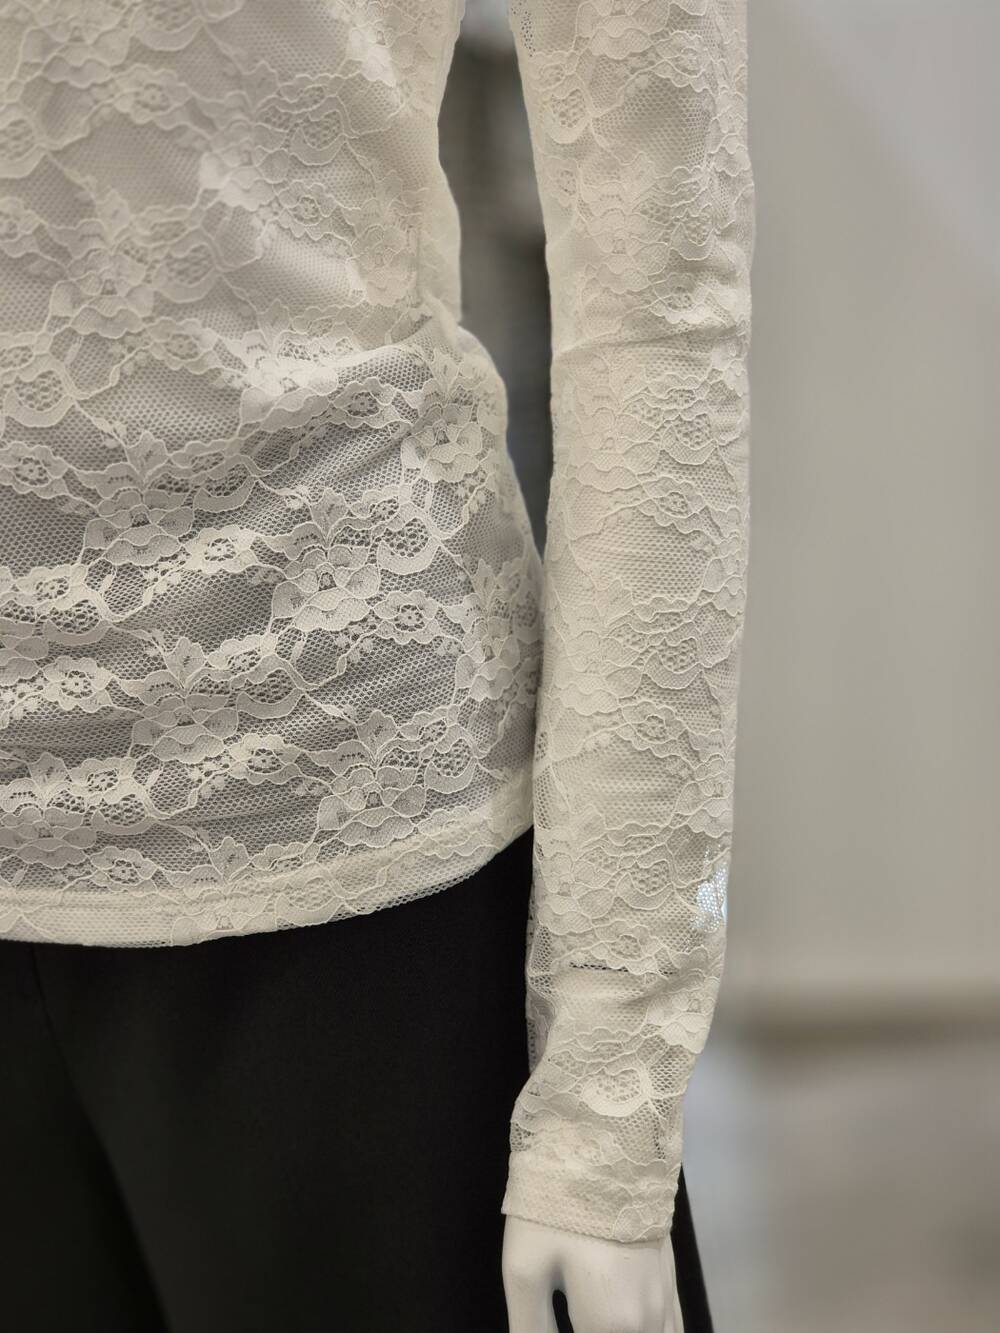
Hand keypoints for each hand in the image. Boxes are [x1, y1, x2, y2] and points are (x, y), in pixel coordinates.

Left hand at [502, 1215, 682, 1332]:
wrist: (605, 1133)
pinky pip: (672, 1327)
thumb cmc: (559, 1202)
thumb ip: (531, 1330)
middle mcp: (650, 1319)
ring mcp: (666, 1295)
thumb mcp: (525, 1270)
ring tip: (590, 1319)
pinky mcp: (669, 1273)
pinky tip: (622, 1324)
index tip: (547, 1327)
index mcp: (614, 1325)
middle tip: (568, 1317)